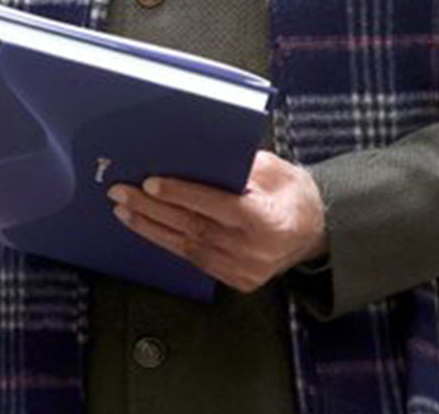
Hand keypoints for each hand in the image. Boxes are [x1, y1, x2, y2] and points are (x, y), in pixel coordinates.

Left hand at [107, 150, 326, 292]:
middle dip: (152, 209)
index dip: (180, 193)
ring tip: (124, 211)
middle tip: (121, 193)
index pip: (214, 205)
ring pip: (188, 248)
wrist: (317, 231)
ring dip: (151, 228)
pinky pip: (196, 261)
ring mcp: (246, 270)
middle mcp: (254, 250)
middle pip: (193, 227)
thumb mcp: (271, 169)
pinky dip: (169, 244)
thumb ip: (235, 166)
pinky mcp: (238, 281)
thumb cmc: (290, 192)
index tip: (149, 183)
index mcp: (266, 219)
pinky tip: (149, 229)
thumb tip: (188, 157)